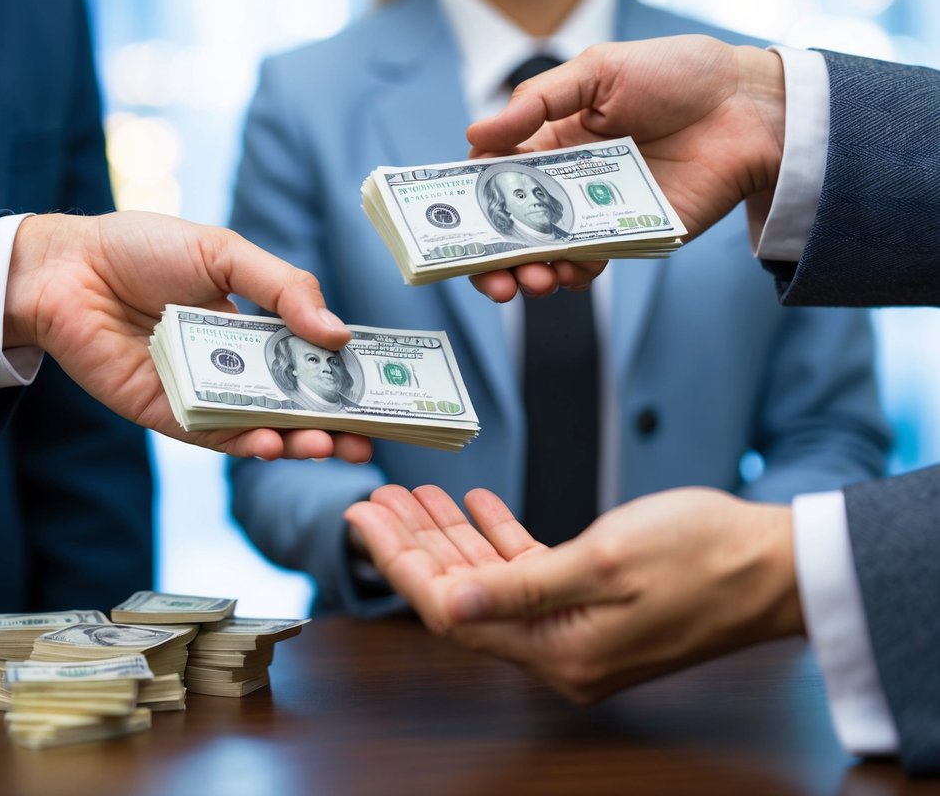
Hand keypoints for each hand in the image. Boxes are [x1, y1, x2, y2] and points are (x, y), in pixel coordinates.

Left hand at [4, 210, 372, 461]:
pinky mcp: (167, 414)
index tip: (381, 396)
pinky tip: (272, 443)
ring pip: (259, 427)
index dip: (344, 380)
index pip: (309, 360)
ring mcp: (201, 393)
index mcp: (252, 325)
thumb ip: (285, 288)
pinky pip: (213, 436)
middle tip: (366, 441)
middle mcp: (232, 365)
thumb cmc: (143, 248)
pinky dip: (245, 443)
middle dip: (331, 425)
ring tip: (327, 444)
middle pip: (292, 404)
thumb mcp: (225, 254)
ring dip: (296, 440)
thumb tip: (339, 334)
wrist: (68, 268)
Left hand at [345, 484, 803, 703]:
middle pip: (462, 596)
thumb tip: (447, 605)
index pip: (449, 611)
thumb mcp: (606, 561)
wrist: (779, 568)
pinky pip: (529, 573)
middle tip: (379, 499)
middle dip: (415, 545)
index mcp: (556, 650)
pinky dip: (500, 538)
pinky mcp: (593, 605)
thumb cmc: (704, 557)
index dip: (400, 564)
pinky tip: (476, 507)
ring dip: (452, 537)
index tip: (364, 519)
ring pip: (491, 581)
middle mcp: (558, 650)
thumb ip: (520, 586)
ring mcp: (575, 629)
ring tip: (416, 494)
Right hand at [464, 35, 786, 299]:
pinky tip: (569, 274)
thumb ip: (536, 103)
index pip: (492, 177)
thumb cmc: (676, 76)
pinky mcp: (629, 235)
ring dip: (528, 274)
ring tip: (532, 281)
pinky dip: (573, 276)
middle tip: (492, 279)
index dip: (468, 202)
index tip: (453, 225)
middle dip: (491, 258)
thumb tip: (474, 135)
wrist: (749, 108)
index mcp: (548, 139)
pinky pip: (590, 264)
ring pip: (544, 253)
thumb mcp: (598, 70)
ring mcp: (594, 212)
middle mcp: (563, 181)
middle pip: (510, 227)